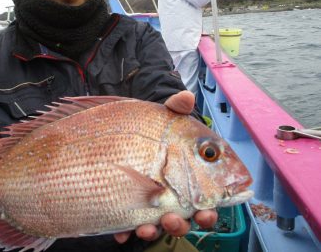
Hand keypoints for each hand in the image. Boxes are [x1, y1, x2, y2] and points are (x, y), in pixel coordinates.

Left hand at [114, 91, 217, 242]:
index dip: (210, 209)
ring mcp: (150, 201)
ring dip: (156, 231)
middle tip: (174, 219)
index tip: (207, 211)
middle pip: (185, 217)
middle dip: (182, 224)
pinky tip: (121, 233)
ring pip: (158, 223)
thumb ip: (175, 109)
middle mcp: (173, 193)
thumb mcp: (162, 118)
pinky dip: (126, 231)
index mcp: (190, 177)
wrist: (119, 133)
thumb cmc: (150, 127)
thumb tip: (186, 96)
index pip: (207, 198)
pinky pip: (129, 225)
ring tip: (147, 228)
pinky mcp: (129, 206)